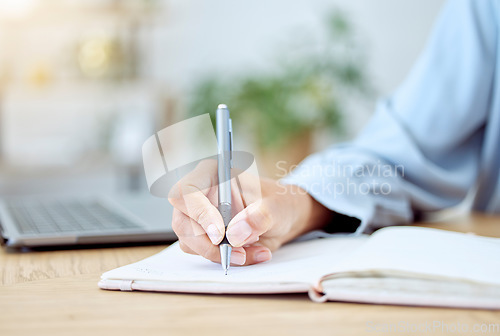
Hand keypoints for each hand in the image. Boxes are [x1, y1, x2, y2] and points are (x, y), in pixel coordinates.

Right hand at [168, 159, 331, 265]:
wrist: (283, 218)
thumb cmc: (278, 202)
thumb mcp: (276, 207)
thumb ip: (259, 217)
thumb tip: (235, 234)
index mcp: (212, 174)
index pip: (186, 190)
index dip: (198, 212)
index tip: (219, 233)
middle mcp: (200, 195)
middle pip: (182, 222)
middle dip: (208, 244)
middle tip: (237, 253)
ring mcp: (198, 217)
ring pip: (190, 242)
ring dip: (219, 254)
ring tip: (251, 251)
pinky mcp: (204, 236)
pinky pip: (203, 254)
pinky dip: (225, 259)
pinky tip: (249, 253)